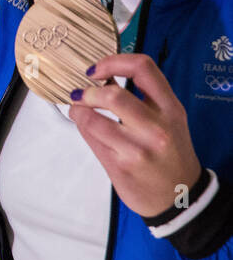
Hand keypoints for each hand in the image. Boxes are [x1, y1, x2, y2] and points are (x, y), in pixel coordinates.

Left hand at [69, 53, 202, 217]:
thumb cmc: (170, 155)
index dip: (113, 61)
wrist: (180, 197)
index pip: (144, 69)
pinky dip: (81, 126)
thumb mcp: (169, 121)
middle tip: (82, 94)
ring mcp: (138, 148)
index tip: (96, 70)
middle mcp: (157, 127)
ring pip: (93, 118)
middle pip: (113, 94)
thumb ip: (143, 99)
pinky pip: (90, 137)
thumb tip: (102, 79)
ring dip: (78, 110)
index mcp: (171, 109)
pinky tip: (84, 125)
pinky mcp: (120, 166)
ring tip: (78, 110)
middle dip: (88, 92)